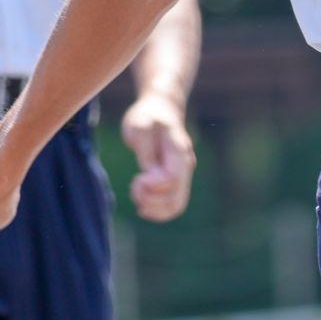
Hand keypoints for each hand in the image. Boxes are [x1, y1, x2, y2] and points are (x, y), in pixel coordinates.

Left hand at [120, 93, 195, 222]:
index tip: (138, 177)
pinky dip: (158, 210)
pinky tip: (142, 203)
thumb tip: (150, 176)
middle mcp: (185, 166)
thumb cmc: (147, 116)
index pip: (171, 180)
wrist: (161, 109)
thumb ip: (145, 149)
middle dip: (151, 201)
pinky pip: (173, 204)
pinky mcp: (177, 181)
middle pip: (176, 200)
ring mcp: (184, 175)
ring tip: (137, 196)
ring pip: (176, 206)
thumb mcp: (139, 125)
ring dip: (154, 208)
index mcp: (178, 151)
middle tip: (134, 187)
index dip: (152, 185)